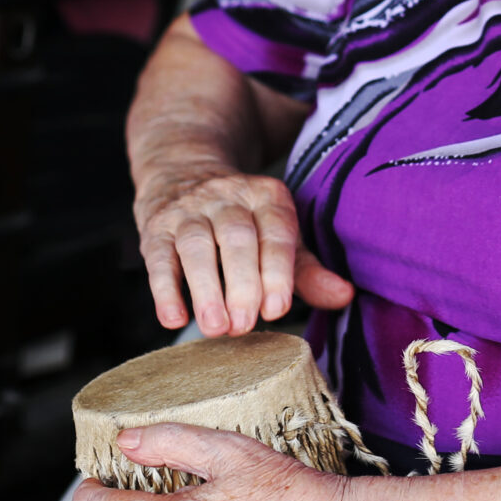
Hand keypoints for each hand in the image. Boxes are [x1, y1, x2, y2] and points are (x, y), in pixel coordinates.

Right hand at [136, 167, 352, 334]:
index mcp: (267, 197)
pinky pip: (159, 257)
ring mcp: (189, 211)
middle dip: (241, 283)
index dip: (276, 271)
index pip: (275, 231)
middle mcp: (228, 198)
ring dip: (205, 288)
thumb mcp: (278, 236)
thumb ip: (307, 270)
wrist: (183, 173)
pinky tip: (173, 318)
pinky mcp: (156, 227)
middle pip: (236, 237)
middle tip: (244, 326)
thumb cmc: (244, 220)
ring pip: (196, 245)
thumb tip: (344, 296)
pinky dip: (164, 289)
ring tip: (215, 327)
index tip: (275, 309)